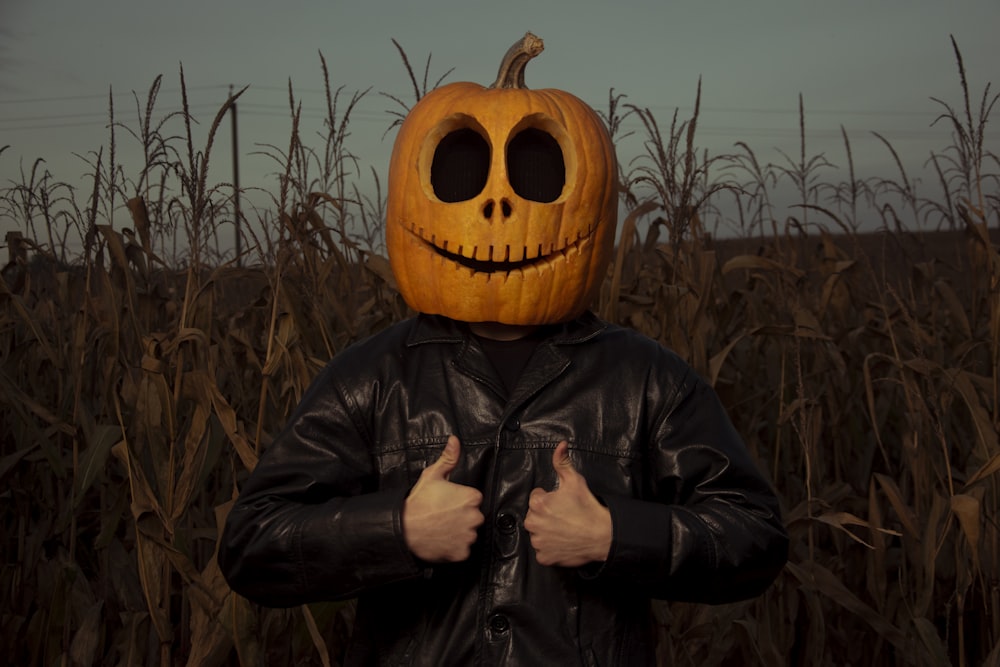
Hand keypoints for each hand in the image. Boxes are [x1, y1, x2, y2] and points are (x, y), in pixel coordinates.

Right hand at [403, 435, 483, 562]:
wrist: (403, 529)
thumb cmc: (418, 502)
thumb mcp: (432, 475)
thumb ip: (449, 458)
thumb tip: (455, 440)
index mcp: (471, 497)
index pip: (473, 500)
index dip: (459, 501)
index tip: (446, 504)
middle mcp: (475, 517)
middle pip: (473, 517)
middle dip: (461, 517)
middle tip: (442, 516)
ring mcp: (469, 537)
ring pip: (468, 534)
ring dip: (458, 533)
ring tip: (441, 528)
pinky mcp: (462, 553)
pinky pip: (462, 550)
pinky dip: (454, 547)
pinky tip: (441, 540)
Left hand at [524, 441, 612, 566]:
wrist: (602, 535)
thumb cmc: (588, 508)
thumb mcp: (575, 481)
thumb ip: (562, 462)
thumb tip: (560, 445)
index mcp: (538, 504)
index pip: (536, 498)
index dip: (549, 499)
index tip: (561, 503)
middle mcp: (534, 524)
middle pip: (534, 516)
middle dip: (545, 515)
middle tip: (564, 516)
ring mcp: (539, 542)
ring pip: (537, 533)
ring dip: (546, 531)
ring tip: (564, 529)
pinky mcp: (545, 557)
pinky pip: (542, 551)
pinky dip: (550, 548)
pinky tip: (563, 541)